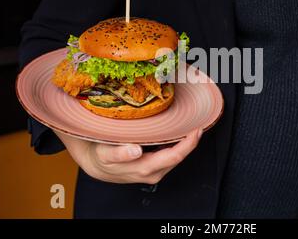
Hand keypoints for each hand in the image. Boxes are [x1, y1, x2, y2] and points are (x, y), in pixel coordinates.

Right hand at [54, 128, 202, 183]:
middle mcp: (154, 172)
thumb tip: (135, 151)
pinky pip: (171, 155)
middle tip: (199, 124)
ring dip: (186, 143)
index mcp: (145, 168)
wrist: (98, 165)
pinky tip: (180, 134)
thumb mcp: (105, 154)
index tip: (197, 130)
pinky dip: (178, 144)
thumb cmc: (102, 157)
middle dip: (191, 142)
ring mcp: (156, 170)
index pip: (174, 157)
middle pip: (179, 157)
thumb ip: (119, 153)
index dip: (188, 145)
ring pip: (176, 157)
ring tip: (192, 126)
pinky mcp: (155, 166)